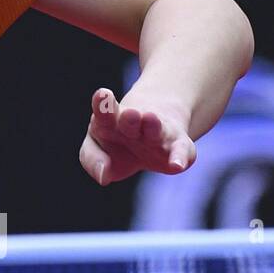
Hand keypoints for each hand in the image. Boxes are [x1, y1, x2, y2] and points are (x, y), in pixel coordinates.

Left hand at [79, 87, 195, 185]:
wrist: (151, 127)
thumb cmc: (116, 141)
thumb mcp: (95, 150)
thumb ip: (92, 160)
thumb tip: (103, 177)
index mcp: (109, 120)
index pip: (104, 112)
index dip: (103, 105)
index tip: (102, 95)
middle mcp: (134, 123)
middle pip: (130, 118)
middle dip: (130, 117)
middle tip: (130, 114)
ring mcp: (157, 132)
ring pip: (156, 127)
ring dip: (153, 124)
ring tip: (150, 118)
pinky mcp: (178, 144)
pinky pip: (181, 150)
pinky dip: (180, 157)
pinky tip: (177, 165)